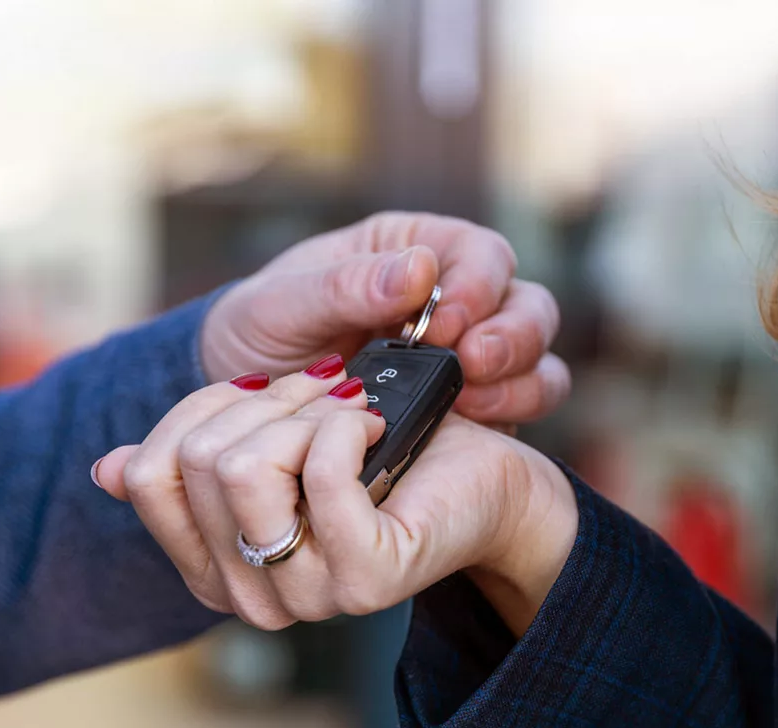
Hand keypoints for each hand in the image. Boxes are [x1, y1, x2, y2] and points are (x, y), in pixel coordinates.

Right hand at [92, 359, 578, 634]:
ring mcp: (307, 596)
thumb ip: (194, 456)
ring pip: (245, 468)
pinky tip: (376, 429)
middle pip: (197, 461)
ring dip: (304, 416)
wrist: (475, 474)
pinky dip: (348, 425)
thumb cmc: (375, 449)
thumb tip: (106, 471)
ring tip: (352, 419)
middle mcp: (251, 597)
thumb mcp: (270, 437)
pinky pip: (321, 473)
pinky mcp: (365, 578)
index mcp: (215, 568)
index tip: (263, 395)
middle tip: (324, 397)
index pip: (148, 475)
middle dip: (264, 403)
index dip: (202, 409)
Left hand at [200, 211, 569, 425]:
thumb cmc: (258, 332)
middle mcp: (453, 299)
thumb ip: (344, 286)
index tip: (446, 322)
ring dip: (519, 378)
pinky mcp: (471, 408)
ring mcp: (468, 356)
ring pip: (535, 357)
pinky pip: (519, 405)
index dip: (476, 285)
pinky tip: (465, 427)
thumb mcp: (282, 303)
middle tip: (472, 363)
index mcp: (413, 251)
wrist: (242, 403)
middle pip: (525, 304)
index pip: (479, 253)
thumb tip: (418, 271)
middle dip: (511, 334)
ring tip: (471, 401)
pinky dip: (508, 415)